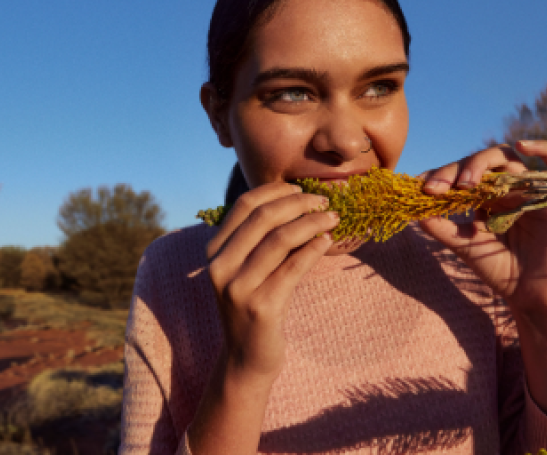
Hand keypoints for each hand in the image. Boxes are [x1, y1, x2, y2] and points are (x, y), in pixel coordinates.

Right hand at [204, 182, 335, 384]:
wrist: (246, 357)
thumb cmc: (254, 305)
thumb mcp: (246, 269)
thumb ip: (258, 239)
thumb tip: (296, 200)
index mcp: (213, 251)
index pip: (243, 205)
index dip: (275, 191)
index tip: (300, 188)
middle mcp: (220, 267)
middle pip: (263, 218)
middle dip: (298, 203)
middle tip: (324, 201)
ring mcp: (238, 288)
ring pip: (280, 239)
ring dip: (311, 222)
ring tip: (332, 218)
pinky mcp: (261, 307)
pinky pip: (293, 267)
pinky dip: (313, 248)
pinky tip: (327, 241)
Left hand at [417, 140, 546, 313]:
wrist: (530, 296)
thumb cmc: (499, 270)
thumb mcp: (464, 246)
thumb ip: (441, 228)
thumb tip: (414, 211)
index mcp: (486, 197)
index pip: (462, 173)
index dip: (441, 175)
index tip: (419, 186)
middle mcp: (508, 189)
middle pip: (482, 162)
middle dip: (455, 169)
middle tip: (436, 187)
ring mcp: (530, 191)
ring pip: (509, 158)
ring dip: (483, 163)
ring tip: (466, 182)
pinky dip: (544, 148)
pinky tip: (523, 145)